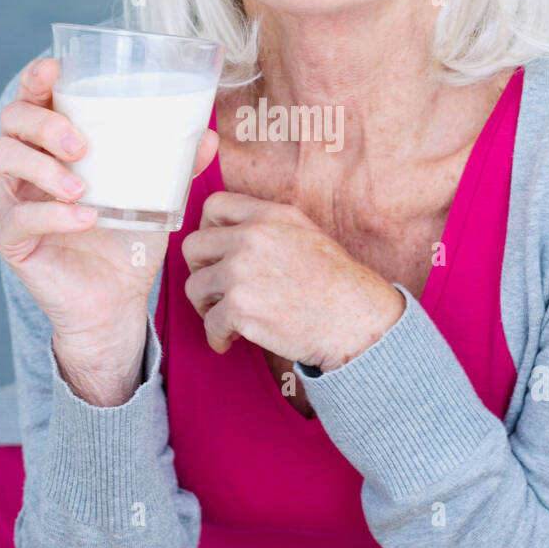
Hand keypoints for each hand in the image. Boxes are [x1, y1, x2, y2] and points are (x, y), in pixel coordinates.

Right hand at [0, 57, 218, 395]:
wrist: (117, 300)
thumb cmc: (129, 239)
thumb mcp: (156, 196)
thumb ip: (177, 165)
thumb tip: (208, 134)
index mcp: (53, 146)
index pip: (33, 99)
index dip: (35, 79)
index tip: (53, 68)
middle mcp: (26, 167)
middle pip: (11, 122)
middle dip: (43, 123)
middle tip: (80, 145)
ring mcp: (13, 201)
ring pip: (3, 159)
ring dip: (43, 166)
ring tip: (81, 185)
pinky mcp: (11, 240)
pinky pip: (18, 218)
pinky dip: (52, 215)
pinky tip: (85, 219)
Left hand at [180, 191, 405, 371]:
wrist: (354, 320)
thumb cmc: (337, 284)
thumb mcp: (306, 234)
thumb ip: (269, 228)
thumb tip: (233, 236)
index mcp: (270, 216)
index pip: (214, 206)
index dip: (206, 229)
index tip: (214, 252)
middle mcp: (251, 237)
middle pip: (193, 246)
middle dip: (199, 270)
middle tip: (213, 288)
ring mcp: (241, 271)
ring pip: (194, 287)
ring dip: (206, 306)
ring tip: (225, 318)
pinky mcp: (239, 307)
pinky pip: (209, 323)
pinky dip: (217, 337)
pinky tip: (230, 341)